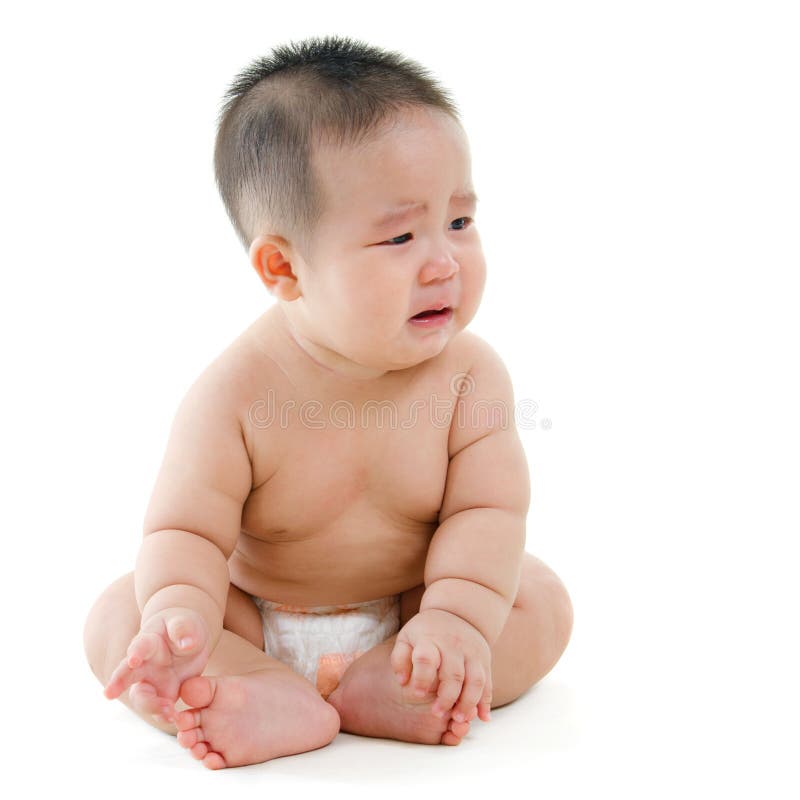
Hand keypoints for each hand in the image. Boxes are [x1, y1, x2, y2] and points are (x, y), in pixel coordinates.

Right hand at [103, 607, 211, 723]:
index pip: (139, 646)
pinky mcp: (162, 694)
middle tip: (109, 694)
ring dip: (151, 706)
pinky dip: (165, 715)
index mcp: (149, 641)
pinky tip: (175, 719)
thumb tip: (187, 644)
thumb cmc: (183, 626)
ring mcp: (150, 681)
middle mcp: (143, 664)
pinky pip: (159, 708)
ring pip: (142, 697)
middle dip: (117, 684)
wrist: (187, 638)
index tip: (132, 660)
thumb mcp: (186, 623)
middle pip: (126, 675)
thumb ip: (183, 629)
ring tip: (169, 712)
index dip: (135, 653)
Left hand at [390, 608, 491, 723]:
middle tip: (437, 714)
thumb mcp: (407, 637)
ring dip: (469, 703)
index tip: (417, 693)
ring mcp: (472, 652)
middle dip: (447, 697)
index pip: (426, 658)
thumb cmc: (427, 631)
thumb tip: (403, 682)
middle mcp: (453, 645)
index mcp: (430, 639)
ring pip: (475, 680)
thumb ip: (400, 659)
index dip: (422, 678)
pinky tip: (483, 717)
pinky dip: (486, 702)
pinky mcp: (484, 660)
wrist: (458, 611)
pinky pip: (488, 683)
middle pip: (454, 674)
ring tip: (459, 719)